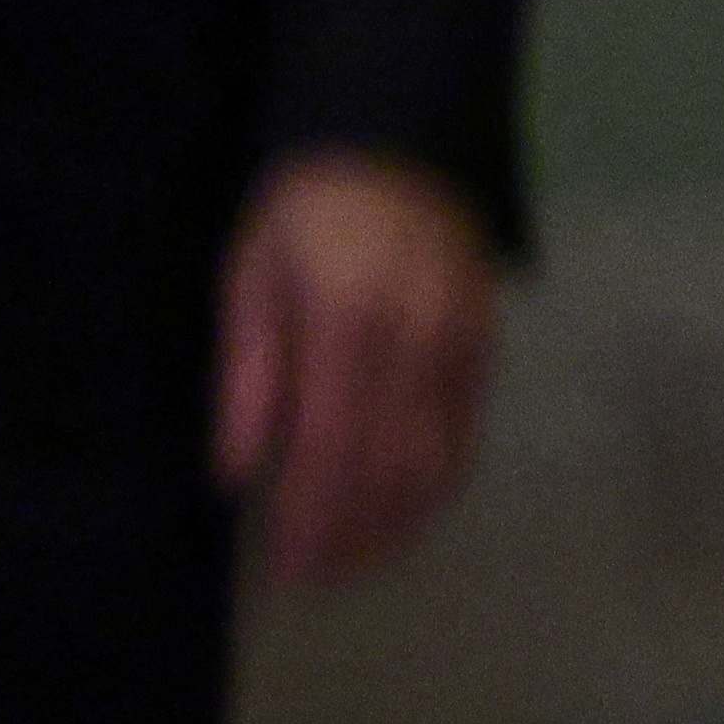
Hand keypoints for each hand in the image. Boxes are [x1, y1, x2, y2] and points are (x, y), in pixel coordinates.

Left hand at [218, 149, 499, 584]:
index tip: (287, 566)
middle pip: (388, 469)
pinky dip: (438, 484)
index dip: (311, 517)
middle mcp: (413, 345)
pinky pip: (465, 434)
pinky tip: (409, 511)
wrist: (399, 145)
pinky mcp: (483, 349)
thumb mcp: (250, 280)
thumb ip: (248, 376)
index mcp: (346, 326)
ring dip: (398, 522)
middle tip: (318, 578)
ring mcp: (458, 349)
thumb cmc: (303, 215)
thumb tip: (239, 471)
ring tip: (360, 560)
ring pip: (436, 461)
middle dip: (352, 534)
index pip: (332, 449)